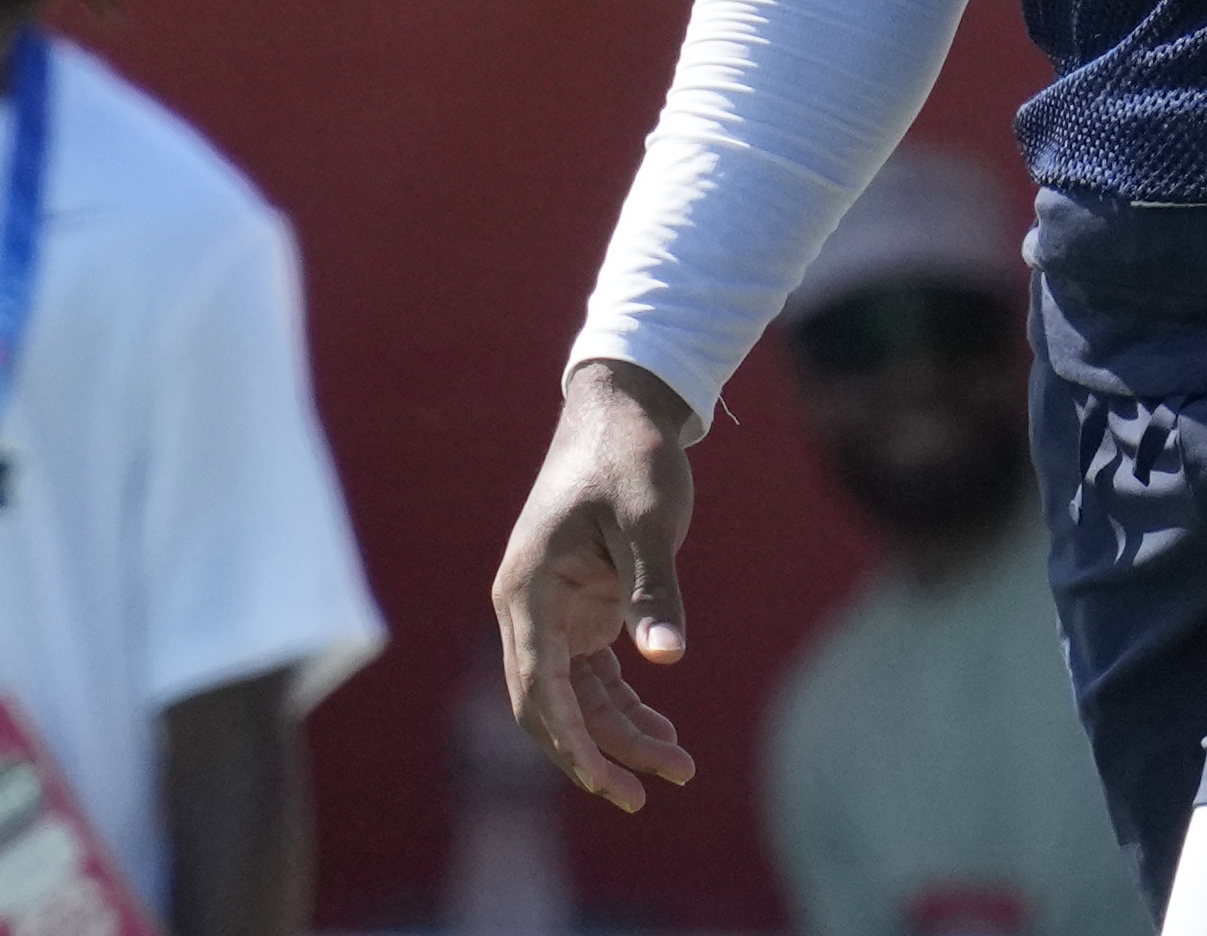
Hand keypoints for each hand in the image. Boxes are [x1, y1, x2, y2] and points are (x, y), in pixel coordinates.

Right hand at [492, 357, 704, 812]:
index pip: (537, 688)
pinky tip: (664, 734)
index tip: (606, 784)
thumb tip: (665, 657)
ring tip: (678, 768)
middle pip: (549, 707)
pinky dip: (625, 706)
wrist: (624, 409)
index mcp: (528, 591)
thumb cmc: (630, 457)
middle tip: (644, 797)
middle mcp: (528, 610)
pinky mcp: (581, 611)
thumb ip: (655, 587)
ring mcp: (552, 614)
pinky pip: (594, 677)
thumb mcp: (650, 519)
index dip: (568, 744)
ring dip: (619, 736)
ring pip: (575, 698)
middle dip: (595, 755)